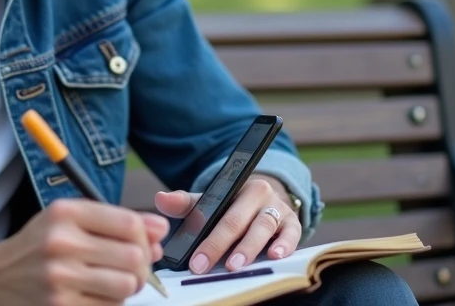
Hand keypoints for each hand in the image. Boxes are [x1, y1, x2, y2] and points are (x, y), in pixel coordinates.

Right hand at [0, 198, 169, 304]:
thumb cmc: (38, 245)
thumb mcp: (69, 219)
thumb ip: (115, 220)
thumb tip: (162, 230)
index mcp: (65, 213)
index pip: (129, 223)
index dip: (146, 236)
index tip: (145, 242)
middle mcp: (61, 243)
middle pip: (134, 256)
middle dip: (142, 264)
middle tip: (133, 266)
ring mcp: (60, 279)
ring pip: (127, 286)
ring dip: (128, 286)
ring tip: (114, 280)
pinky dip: (111, 302)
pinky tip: (96, 294)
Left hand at [154, 174, 301, 274]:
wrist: (267, 196)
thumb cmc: (234, 204)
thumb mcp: (212, 200)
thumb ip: (186, 203)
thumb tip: (161, 200)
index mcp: (236, 186)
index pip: (218, 211)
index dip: (206, 237)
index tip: (194, 261)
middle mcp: (258, 194)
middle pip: (238, 220)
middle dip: (220, 245)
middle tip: (205, 267)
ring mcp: (277, 207)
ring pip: (263, 226)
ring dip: (250, 247)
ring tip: (236, 265)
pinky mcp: (293, 222)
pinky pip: (293, 232)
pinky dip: (286, 243)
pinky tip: (276, 256)